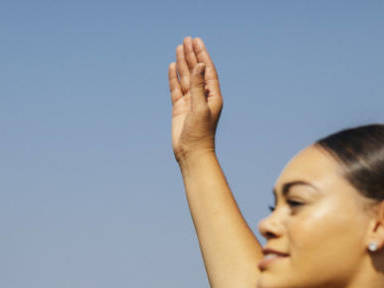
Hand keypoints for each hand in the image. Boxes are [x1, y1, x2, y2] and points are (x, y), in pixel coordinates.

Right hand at [169, 37, 222, 164]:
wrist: (191, 153)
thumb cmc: (200, 133)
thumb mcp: (200, 107)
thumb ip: (198, 86)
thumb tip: (199, 65)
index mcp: (212, 96)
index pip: (207, 70)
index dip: (202, 55)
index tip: (197, 42)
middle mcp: (202, 97)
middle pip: (196, 71)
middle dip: (192, 55)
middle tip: (187, 39)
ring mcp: (190, 102)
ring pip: (185, 78)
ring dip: (182, 63)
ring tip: (179, 48)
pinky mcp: (179, 109)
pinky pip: (176, 89)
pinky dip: (174, 78)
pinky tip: (171, 67)